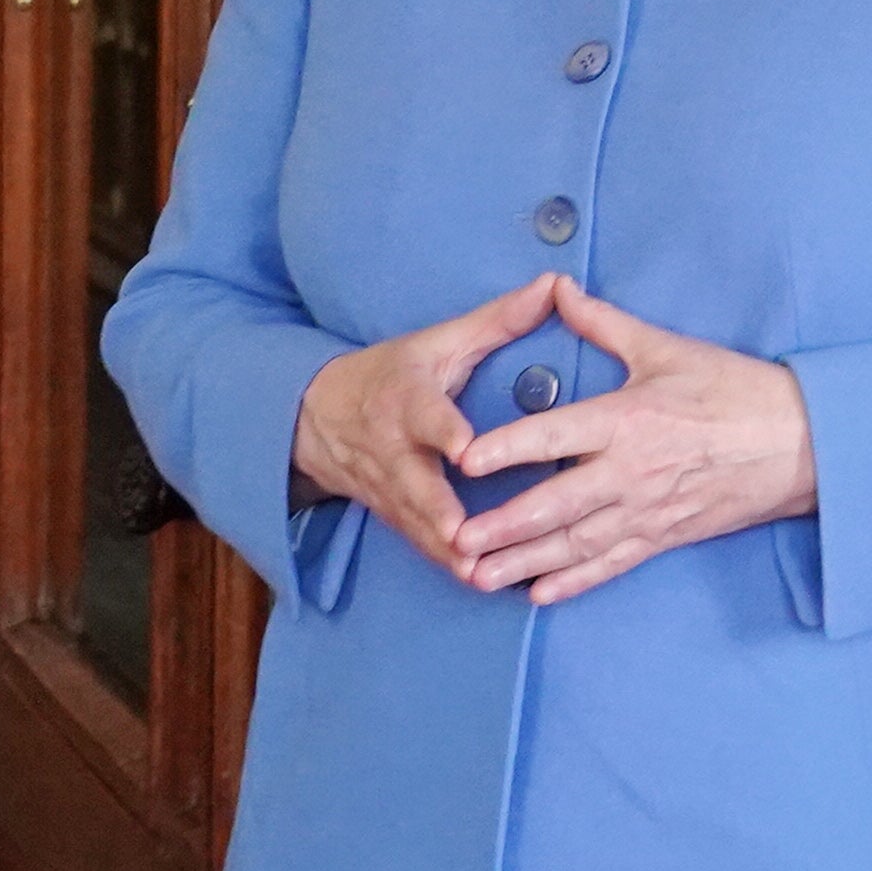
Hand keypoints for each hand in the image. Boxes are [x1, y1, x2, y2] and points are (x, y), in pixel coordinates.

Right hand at [292, 275, 563, 585]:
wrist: (317, 417)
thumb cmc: (393, 374)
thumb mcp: (439, 341)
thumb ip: (498, 320)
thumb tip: (555, 285)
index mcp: (407, 399)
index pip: (425, 415)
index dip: (443, 432)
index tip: (464, 450)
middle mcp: (393, 449)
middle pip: (415, 484)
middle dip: (438, 513)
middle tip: (465, 537)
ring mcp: (389, 488)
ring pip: (417, 524)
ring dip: (446, 552)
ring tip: (482, 576)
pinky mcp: (393, 514)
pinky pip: (420, 544)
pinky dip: (446, 565)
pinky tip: (481, 585)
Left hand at [451, 281, 815, 603]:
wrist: (801, 443)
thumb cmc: (733, 389)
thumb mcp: (666, 348)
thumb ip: (603, 323)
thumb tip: (557, 289)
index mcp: (626, 419)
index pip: (554, 435)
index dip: (508, 447)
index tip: (465, 460)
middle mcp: (630, 471)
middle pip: (556, 504)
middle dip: (505, 526)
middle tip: (459, 540)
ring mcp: (647, 510)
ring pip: (576, 543)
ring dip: (525, 562)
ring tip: (479, 576)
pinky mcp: (664, 535)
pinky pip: (612, 564)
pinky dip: (574, 582)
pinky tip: (538, 594)